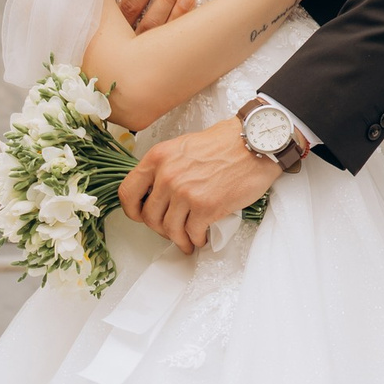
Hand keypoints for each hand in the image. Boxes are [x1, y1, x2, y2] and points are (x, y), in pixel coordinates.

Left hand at [119, 118, 278, 255]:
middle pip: (149, 217)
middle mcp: (167, 175)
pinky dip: (196, 240)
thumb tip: (158, 193)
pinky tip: (201, 237)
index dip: (132, 211)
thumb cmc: (225, 143)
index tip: (141, 217)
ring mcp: (185, 192)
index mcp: (158, 158)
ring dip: (179, 240)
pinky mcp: (205, 207)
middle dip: (160, 229)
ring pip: (170, 229)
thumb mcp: (183, 147)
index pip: (128, 192)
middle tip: (171, 231)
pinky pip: (192, 233)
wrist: (255, 143)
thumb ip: (166, 167)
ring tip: (187, 240)